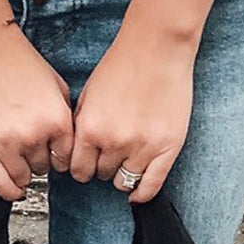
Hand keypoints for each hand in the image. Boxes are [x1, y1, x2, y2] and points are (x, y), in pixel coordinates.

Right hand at [0, 23, 76, 200]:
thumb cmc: (18, 60)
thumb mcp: (56, 86)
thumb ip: (63, 117)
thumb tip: (66, 144)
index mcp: (57, 120)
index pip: (67, 159)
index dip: (60, 157)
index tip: (54, 156)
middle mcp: (34, 135)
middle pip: (45, 168)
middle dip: (40, 159)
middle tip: (30, 147)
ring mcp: (6, 143)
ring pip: (23, 177)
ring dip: (23, 171)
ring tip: (18, 158)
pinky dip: (9, 191)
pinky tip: (14, 189)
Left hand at [67, 23, 198, 202]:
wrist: (157, 48)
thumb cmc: (123, 65)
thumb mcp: (88, 95)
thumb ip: (81, 126)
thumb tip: (76, 155)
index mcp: (90, 129)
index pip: (78, 170)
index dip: (81, 168)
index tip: (86, 166)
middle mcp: (114, 142)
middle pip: (101, 175)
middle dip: (102, 166)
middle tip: (110, 154)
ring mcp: (143, 147)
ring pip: (124, 182)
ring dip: (122, 176)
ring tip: (125, 161)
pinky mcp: (167, 148)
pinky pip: (151, 185)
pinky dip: (142, 194)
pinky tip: (137, 193)